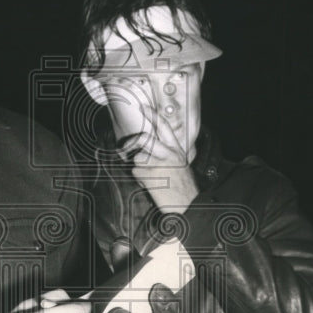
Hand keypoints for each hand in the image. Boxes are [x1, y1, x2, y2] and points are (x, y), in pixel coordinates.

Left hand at [103, 79, 197, 212]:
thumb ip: (167, 155)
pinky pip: (135, 172)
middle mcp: (168, 154)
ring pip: (137, 158)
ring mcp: (157, 164)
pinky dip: (139, 179)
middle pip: (144, 139)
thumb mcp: (180, 165)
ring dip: (139, 169)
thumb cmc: (184, 188)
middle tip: (125, 147)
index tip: (143, 107)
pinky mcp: (149, 175)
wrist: (188, 204)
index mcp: (177, 150)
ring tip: (151, 178)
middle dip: (131, 142)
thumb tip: (146, 150)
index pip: (165, 127)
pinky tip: (152, 186)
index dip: (153, 115)